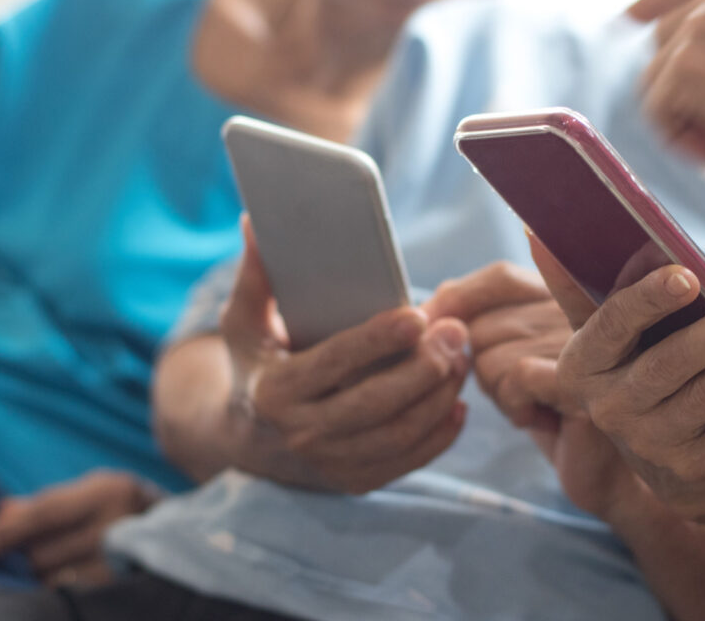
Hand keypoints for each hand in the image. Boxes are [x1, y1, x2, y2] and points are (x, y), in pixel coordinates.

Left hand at [0, 470, 160, 586]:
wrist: (174, 534)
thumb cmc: (114, 510)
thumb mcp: (85, 494)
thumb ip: (39, 505)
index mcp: (108, 492)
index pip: (47, 513)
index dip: (9, 529)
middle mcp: (116, 525)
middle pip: (42, 552)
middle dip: (29, 552)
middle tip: (44, 547)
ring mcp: (120, 562)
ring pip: (51, 577)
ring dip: (44, 572)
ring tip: (64, 560)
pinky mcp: (119, 589)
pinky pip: (68, 593)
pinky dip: (59, 586)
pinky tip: (68, 577)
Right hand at [218, 217, 469, 494]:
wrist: (248, 438)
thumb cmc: (256, 363)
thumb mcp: (242, 323)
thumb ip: (254, 277)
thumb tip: (255, 222)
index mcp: (274, 391)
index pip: (334, 363)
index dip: (377, 341)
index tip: (416, 316)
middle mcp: (300, 434)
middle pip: (375, 404)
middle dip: (423, 369)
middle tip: (456, 333)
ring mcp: (329, 464)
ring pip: (398, 434)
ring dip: (439, 397)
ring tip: (461, 358)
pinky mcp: (355, 482)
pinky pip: (407, 460)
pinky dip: (440, 434)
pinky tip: (457, 402)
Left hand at [423, 261, 571, 424]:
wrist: (600, 468)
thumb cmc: (549, 407)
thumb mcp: (510, 356)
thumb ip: (476, 320)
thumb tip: (421, 312)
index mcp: (565, 291)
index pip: (499, 276)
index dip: (459, 302)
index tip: (437, 332)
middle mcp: (580, 306)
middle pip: (483, 325)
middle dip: (483, 368)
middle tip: (519, 390)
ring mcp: (587, 340)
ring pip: (490, 356)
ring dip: (500, 394)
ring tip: (535, 405)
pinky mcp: (586, 377)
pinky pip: (516, 377)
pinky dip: (516, 406)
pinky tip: (542, 419)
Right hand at [539, 237, 704, 517]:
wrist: (666, 458)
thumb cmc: (636, 369)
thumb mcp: (607, 335)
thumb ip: (581, 287)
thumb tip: (537, 231)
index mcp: (582, 364)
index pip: (610, 326)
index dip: (647, 300)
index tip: (689, 275)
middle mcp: (607, 407)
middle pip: (668, 363)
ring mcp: (649, 443)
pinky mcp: (692, 468)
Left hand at [629, 0, 704, 166]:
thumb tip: (674, 55)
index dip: (654, 1)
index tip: (630, 18)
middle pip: (665, 35)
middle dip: (677, 84)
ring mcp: (703, 21)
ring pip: (655, 73)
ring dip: (676, 114)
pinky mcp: (685, 61)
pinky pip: (655, 104)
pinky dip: (673, 135)